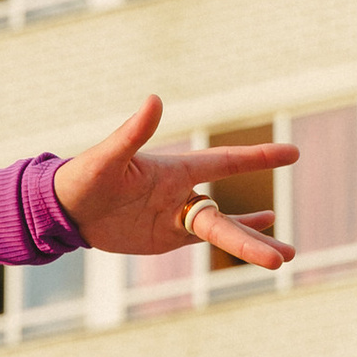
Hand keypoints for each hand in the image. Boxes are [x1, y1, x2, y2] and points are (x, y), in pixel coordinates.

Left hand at [53, 98, 298, 268]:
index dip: (258, 158)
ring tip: (286, 257)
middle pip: (226, 217)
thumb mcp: (108, 157)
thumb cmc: (83, 176)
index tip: (292, 153)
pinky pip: (204, 240)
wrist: (64, 208)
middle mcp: (183, 192)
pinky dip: (234, 240)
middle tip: (290, 252)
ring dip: (252, 243)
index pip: (226, 162)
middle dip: (254, 234)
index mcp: (176, 170)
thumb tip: (154, 99)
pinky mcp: (165, 237)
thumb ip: (133, 132)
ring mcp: (176, 216)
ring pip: (222, 231)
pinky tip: (263, 242)